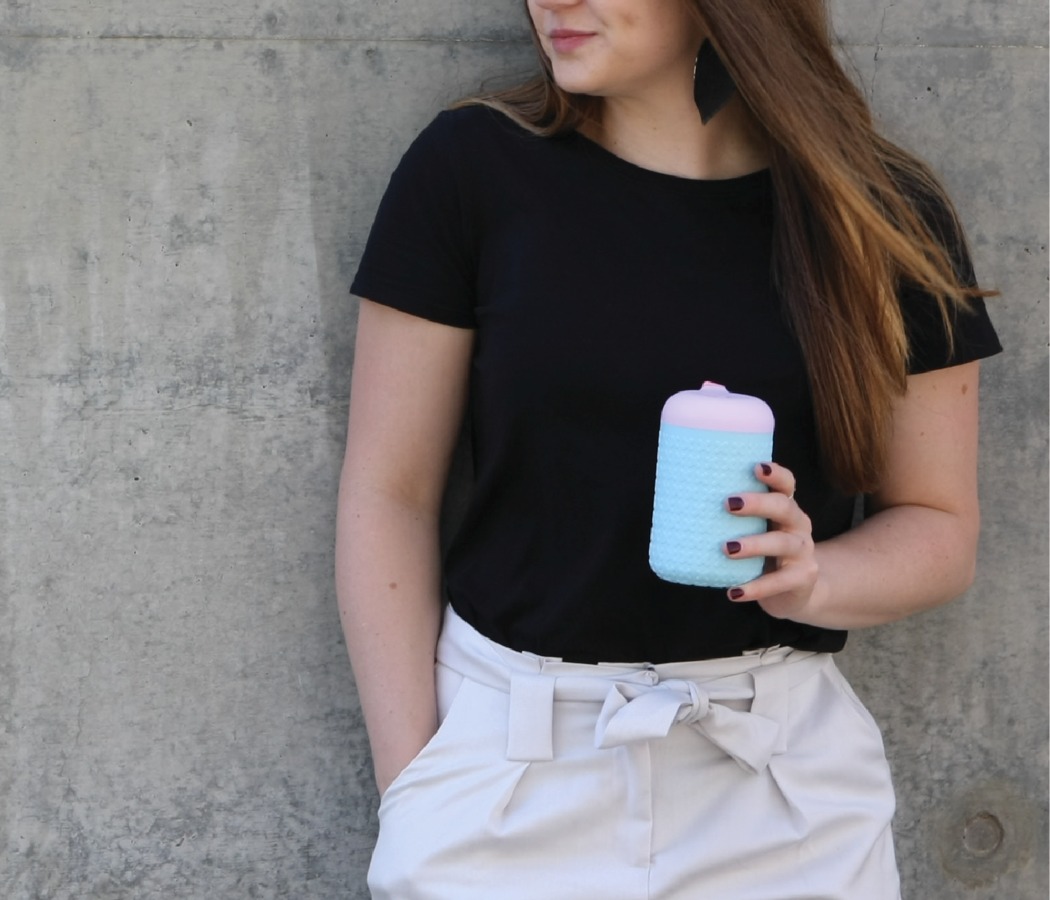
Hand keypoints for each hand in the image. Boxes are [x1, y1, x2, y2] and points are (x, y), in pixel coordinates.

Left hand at [723, 462, 820, 620]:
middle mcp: (798, 525)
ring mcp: (803, 552)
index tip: (756, 466)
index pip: (787, 484)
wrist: (796, 592)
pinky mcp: (802, 578)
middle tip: (728, 504)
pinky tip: (734, 592)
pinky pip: (779, 582)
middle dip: (757, 504)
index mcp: (786, 508)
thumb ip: (733, 519)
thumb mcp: (755, 531)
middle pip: (784, 507)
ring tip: (726, 548)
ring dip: (754, 544)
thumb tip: (680, 505)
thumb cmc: (764, 553)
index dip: (775, 474)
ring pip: (782, 543)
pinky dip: (756, 587)